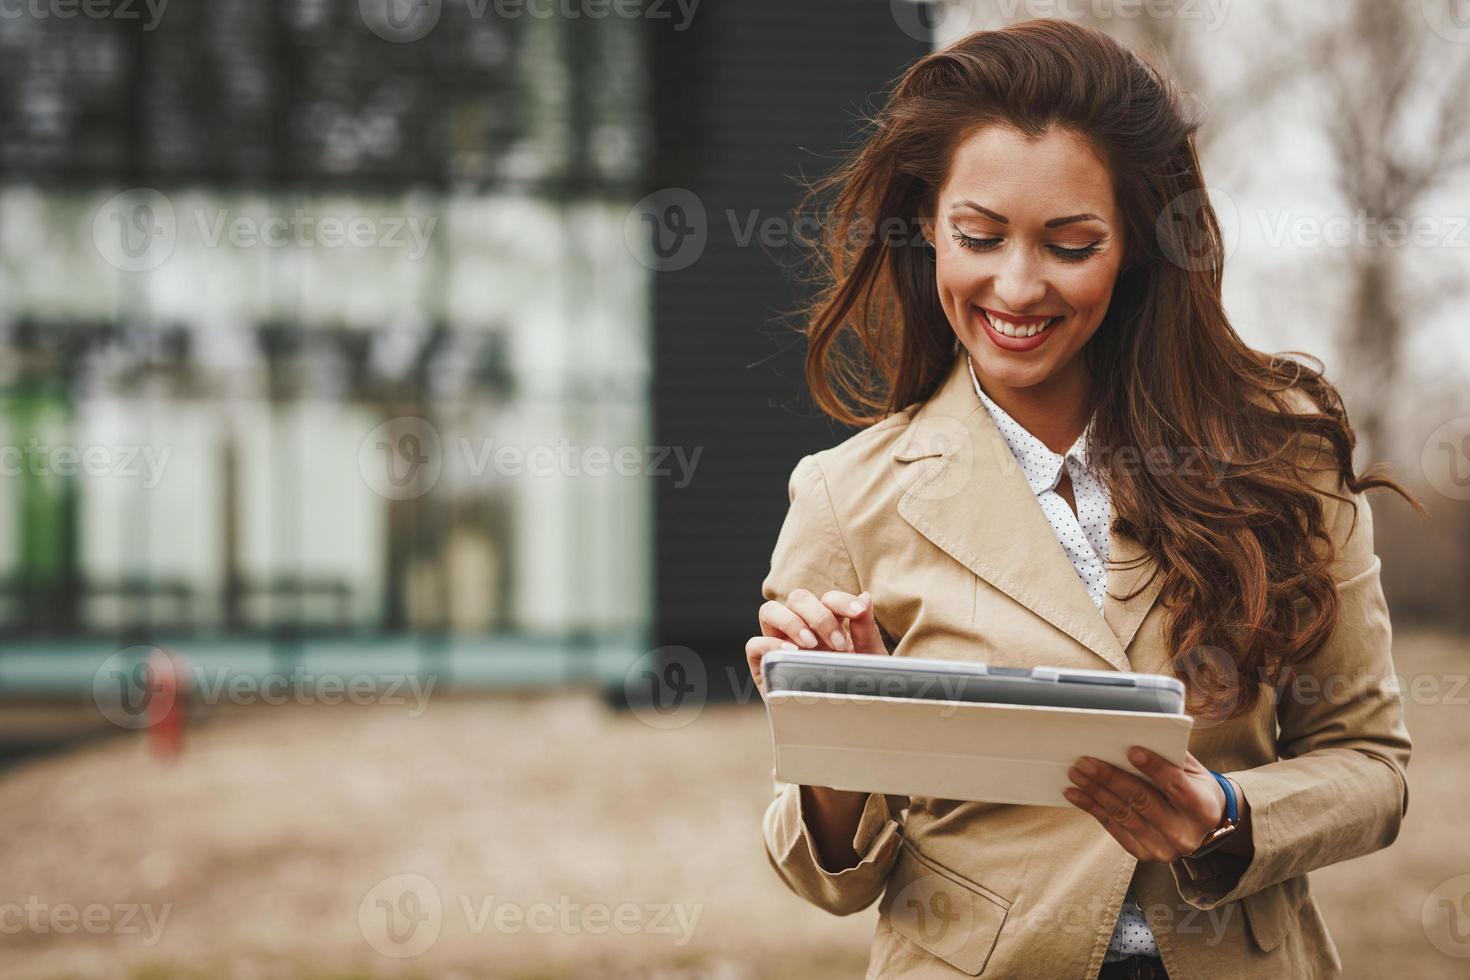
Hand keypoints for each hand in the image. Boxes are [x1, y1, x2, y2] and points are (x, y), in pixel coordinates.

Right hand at [745, 588, 888, 697]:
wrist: (847, 728)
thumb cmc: (858, 690)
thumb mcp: (868, 660)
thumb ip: (865, 628)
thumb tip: (865, 596)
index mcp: (826, 623)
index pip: (826, 598)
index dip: (841, 599)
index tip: (858, 612)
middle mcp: (800, 629)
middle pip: (797, 598)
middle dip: (819, 615)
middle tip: (839, 644)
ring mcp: (779, 645)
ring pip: (769, 610)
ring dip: (792, 622)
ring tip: (811, 645)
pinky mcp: (765, 667)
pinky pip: (754, 645)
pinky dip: (770, 643)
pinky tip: (792, 653)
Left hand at [1062, 746, 1248, 862]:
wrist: (1202, 827)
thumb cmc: (1195, 788)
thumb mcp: (1194, 772)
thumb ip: (1171, 756)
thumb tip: (1137, 734)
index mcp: (1202, 808)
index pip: (1176, 786)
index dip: (1154, 768)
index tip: (1131, 750)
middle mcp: (1184, 832)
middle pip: (1143, 801)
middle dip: (1111, 778)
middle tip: (1086, 761)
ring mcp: (1163, 847)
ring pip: (1123, 815)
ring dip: (1095, 792)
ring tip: (1076, 773)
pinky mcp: (1144, 853)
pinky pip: (1113, 828)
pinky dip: (1092, 809)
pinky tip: (1075, 794)